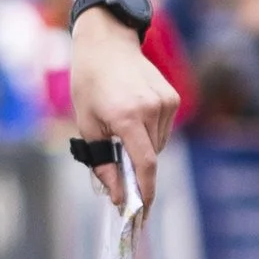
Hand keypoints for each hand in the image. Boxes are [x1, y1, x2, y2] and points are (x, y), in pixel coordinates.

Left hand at [70, 13, 177, 209]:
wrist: (106, 44)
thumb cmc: (90, 83)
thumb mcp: (86, 123)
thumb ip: (101, 161)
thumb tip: (116, 194)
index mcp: (127, 116)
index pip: (145, 164)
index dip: (145, 192)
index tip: (141, 214)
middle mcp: (151, 110)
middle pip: (150, 157)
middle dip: (135, 170)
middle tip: (118, 170)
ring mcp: (166, 102)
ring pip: (158, 145)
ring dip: (142, 148)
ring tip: (120, 128)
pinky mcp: (173, 97)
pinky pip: (163, 129)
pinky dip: (149, 133)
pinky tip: (132, 115)